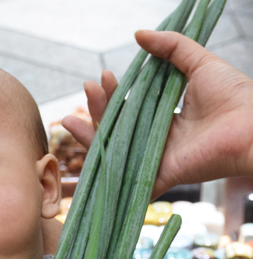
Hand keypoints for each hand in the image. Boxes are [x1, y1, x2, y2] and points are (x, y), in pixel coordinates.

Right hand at [62, 30, 252, 198]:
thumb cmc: (235, 96)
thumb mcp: (199, 63)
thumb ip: (171, 47)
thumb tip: (139, 34)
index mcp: (166, 119)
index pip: (131, 108)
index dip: (115, 93)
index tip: (106, 76)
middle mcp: (157, 141)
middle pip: (117, 129)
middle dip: (98, 110)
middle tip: (87, 88)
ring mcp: (154, 161)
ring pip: (113, 151)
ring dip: (91, 134)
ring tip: (70, 118)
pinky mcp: (157, 177)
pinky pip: (123, 177)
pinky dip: (99, 169)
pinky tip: (80, 154)